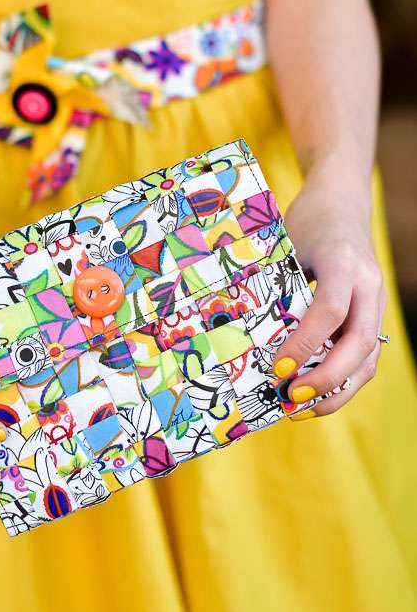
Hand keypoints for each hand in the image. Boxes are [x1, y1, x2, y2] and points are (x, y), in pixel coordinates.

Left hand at [275, 169, 385, 417]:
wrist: (341, 203)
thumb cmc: (305, 222)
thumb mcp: (286, 245)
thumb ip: (273, 283)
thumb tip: (237, 330)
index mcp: (342, 262)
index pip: (330, 310)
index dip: (305, 343)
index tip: (278, 368)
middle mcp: (367, 285)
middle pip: (360, 343)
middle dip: (327, 378)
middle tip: (291, 398)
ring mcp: (374, 303)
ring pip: (368, 358)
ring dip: (338, 390)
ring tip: (298, 409)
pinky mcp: (371, 316)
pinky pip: (364, 356)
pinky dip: (341, 381)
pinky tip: (311, 395)